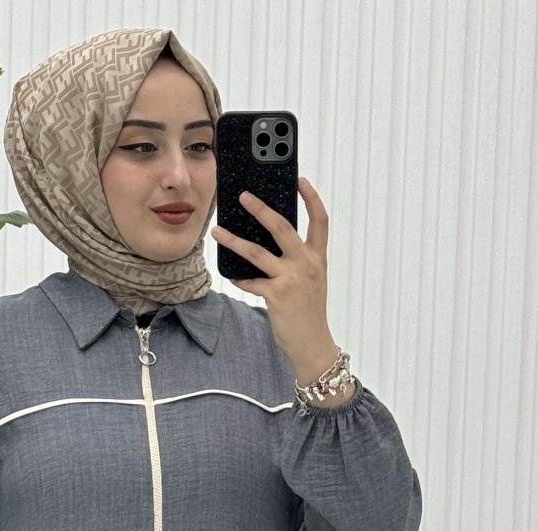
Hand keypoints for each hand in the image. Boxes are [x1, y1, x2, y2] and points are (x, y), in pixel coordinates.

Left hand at [211, 176, 332, 373]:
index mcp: (317, 258)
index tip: (300, 180)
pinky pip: (250, 281)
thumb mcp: (311, 281)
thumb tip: (270, 244)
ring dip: (234, 240)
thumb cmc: (309, 312)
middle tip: (244, 196)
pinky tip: (230, 275)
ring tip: (217, 231)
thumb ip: (297, 261)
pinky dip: (239, 278)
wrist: (312, 344)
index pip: (320, 220)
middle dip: (261, 208)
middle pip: (282, 227)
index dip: (311, 198)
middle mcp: (306, 264)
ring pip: (257, 252)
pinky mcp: (276, 295)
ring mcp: (291, 279)